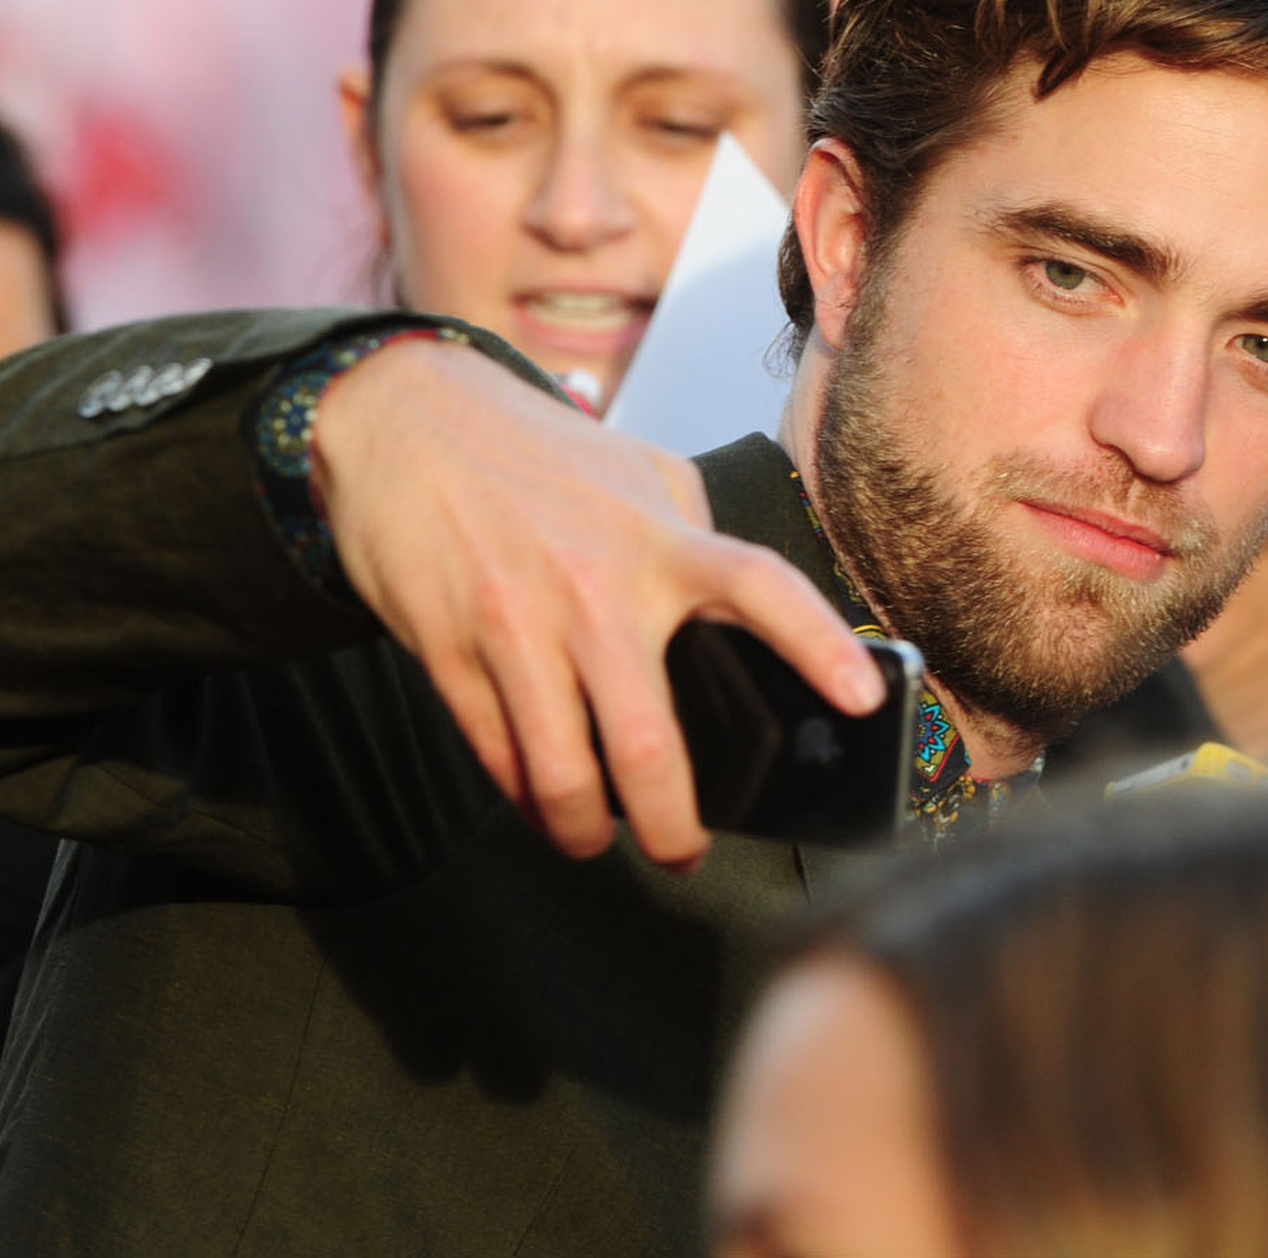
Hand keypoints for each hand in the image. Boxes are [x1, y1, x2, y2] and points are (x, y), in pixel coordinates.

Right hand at [315, 337, 885, 867]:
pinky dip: (525, 794)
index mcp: (658, 538)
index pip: (759, 587)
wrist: (402, 416)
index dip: (819, 644)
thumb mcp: (636, 471)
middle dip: (673, 825)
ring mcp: (517, 624)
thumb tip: (738, 613)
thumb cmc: (532, 451)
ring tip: (597, 840)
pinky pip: (496, 754)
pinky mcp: (447, 649)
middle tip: (684, 851)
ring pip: (563, 773)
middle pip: (649, 743)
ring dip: (586, 830)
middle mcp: (594, 586)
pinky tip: (541, 799)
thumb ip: (693, 535)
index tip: (864, 699)